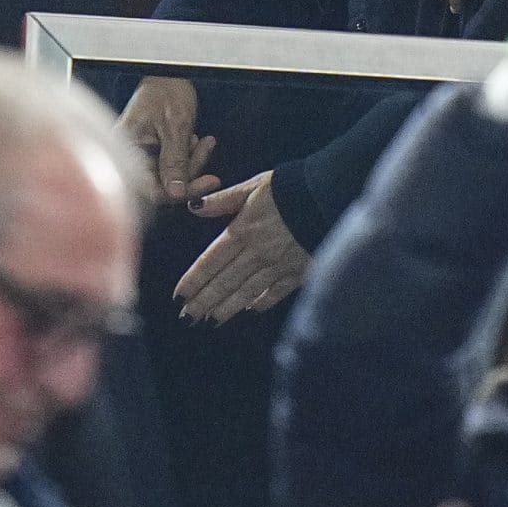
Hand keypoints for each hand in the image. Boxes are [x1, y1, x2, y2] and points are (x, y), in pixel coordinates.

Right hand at [119, 76, 218, 204]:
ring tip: (202, 141)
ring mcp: (141, 155)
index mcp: (126, 149)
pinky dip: (188, 155)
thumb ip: (175, 161)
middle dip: (190, 170)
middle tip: (206, 151)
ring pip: (171, 176)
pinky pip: (172, 165)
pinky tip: (196, 140)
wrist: (168, 71)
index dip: (179, 191)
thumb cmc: (165, 89)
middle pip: (162, 185)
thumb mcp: (175, 125)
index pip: (150, 189)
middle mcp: (130, 156)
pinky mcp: (152, 153)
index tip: (205, 183)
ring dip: (191, 161)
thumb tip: (176, 194)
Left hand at [174, 171, 309, 323]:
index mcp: (242, 231)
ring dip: (227, 307)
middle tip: (187, 317)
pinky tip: (251, 309)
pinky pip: (276, 292)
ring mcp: (278, 265)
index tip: (178, 296)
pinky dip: (262, 301)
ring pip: (246, 291)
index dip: (194, 280)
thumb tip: (194, 207)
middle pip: (225, 281)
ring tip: (211, 320)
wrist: (328, 193)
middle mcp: (256, 253)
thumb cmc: (288, 186)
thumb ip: (223, 200)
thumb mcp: (253, 186)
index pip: (210, 261)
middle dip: (204, 301)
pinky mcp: (298, 271)